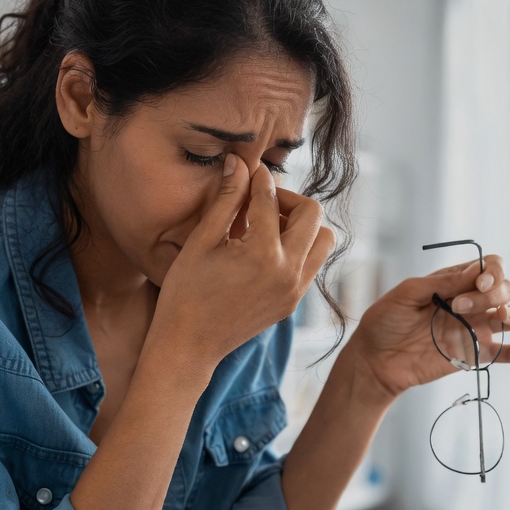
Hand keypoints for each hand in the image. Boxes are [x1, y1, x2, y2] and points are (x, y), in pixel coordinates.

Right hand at [151, 156, 333, 373]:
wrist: (188, 346)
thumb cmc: (185, 292)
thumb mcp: (202, 241)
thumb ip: (226, 200)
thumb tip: (238, 163)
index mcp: (262, 253)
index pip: (270, 199)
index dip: (258, 179)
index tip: (248, 170)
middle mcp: (288, 272)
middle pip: (312, 214)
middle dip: (287, 199)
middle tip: (260, 202)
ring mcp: (295, 290)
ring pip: (323, 239)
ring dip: (302, 225)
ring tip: (267, 227)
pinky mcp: (294, 302)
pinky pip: (312, 263)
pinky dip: (299, 248)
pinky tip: (266, 250)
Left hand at [345, 255, 509, 401]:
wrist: (375, 360)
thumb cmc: (385, 322)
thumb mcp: (407, 294)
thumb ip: (441, 282)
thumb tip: (475, 271)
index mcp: (454, 282)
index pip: (489, 267)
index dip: (492, 272)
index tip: (478, 282)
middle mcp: (470, 302)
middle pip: (504, 289)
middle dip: (491, 293)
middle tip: (460, 306)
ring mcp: (474, 328)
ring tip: (500, 316)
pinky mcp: (474, 354)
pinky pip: (506, 352)